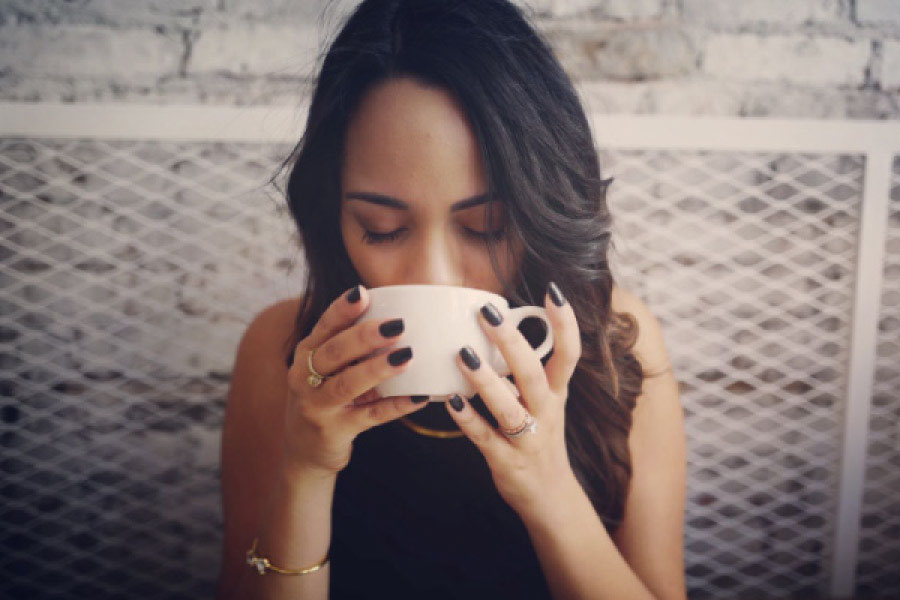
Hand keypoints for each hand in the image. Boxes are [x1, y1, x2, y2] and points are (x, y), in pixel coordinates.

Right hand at [283, 285, 427, 476]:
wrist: (305, 449)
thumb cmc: (326, 396)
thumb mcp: (328, 369)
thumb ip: (351, 346)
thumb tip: (399, 316)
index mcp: (307, 354)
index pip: (324, 326)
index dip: (342, 309)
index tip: (363, 293)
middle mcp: (305, 377)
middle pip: (334, 352)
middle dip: (365, 336)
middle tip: (397, 324)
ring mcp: (318, 406)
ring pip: (348, 384)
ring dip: (378, 369)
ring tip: (407, 356)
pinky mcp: (335, 431)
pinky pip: (370, 417)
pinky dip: (396, 406)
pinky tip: (419, 396)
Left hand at [444, 282, 581, 521]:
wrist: (550, 498)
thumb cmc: (540, 438)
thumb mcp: (546, 403)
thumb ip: (527, 372)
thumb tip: (502, 329)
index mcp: (557, 394)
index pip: (569, 354)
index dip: (565, 324)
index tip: (552, 292)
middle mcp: (547, 413)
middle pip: (534, 374)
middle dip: (512, 343)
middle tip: (487, 313)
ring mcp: (528, 440)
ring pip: (510, 407)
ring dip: (487, 381)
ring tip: (463, 355)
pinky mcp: (507, 462)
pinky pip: (485, 438)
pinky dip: (468, 419)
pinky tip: (450, 401)